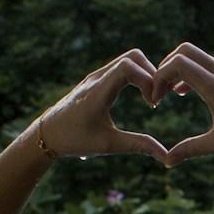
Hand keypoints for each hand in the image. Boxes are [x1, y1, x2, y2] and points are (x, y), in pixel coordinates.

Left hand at [37, 49, 167, 160]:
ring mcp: (96, 76)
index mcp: (98, 92)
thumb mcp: (109, 145)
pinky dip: (137, 76)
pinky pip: (122, 67)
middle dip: (152, 74)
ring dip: (146, 74)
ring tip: (152, 99)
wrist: (46, 134)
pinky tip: (141, 96)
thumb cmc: (75, 140)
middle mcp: (97, 78)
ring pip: (129, 59)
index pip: (129, 67)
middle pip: (133, 57)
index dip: (149, 80)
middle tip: (157, 99)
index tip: (154, 104)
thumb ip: (139, 146)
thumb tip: (167, 156)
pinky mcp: (97, 79)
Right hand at [151, 42, 213, 168]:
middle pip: (185, 51)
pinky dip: (196, 73)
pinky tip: (193, 93)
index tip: (155, 99)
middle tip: (160, 91)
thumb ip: (191, 149)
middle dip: (166, 67)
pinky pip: (212, 66)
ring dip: (181, 70)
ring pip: (199, 57)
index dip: (159, 77)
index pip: (178, 64)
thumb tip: (166, 161)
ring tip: (173, 94)